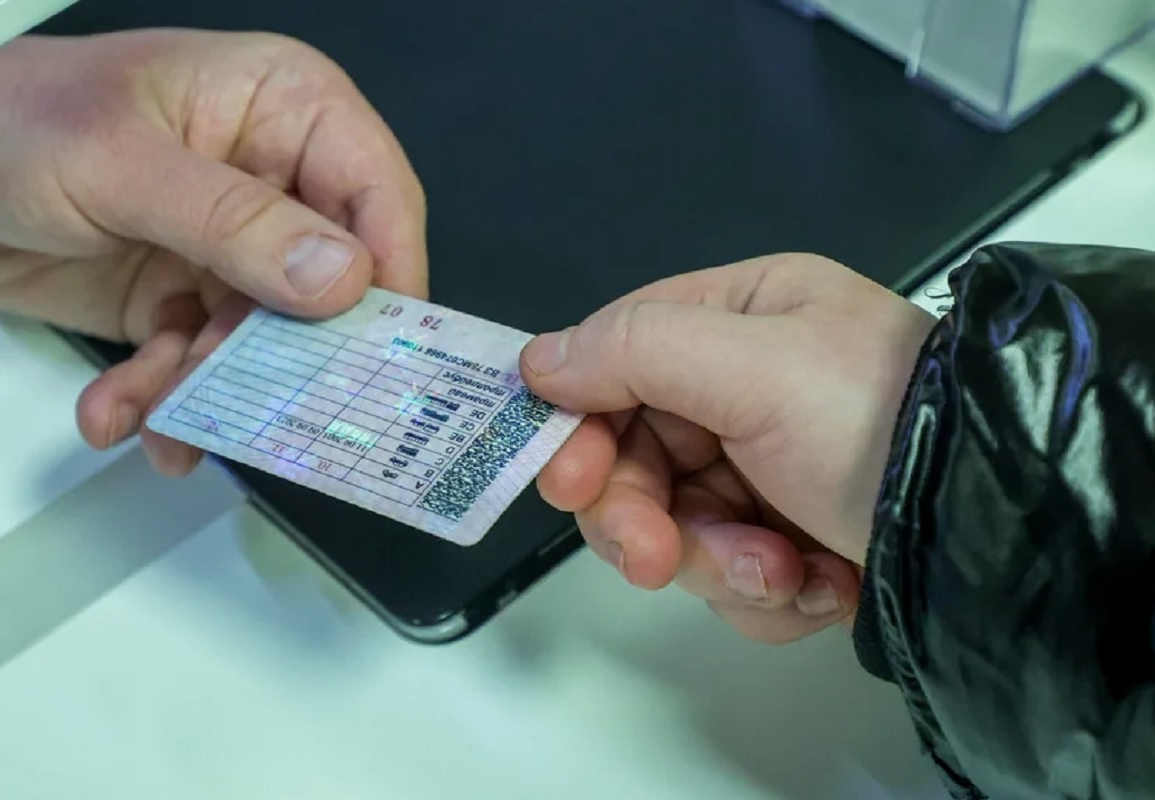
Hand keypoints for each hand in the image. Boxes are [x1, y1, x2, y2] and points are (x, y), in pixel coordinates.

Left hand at [0, 30, 425, 474]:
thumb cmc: (9, 120)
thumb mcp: (119, 165)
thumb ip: (233, 222)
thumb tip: (344, 279)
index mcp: (284, 110)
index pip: (375, 194)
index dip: (391, 276)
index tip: (382, 355)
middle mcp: (273, 180)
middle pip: (329, 285)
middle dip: (290, 356)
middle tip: (273, 417)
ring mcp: (229, 246)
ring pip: (263, 340)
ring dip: (214, 393)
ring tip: (164, 423)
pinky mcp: (183, 297)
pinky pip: (201, 362)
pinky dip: (163, 398)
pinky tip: (120, 415)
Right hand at [522, 255, 934, 642]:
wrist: (995, 526)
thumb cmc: (873, 421)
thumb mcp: (757, 366)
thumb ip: (636, 351)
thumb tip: (533, 363)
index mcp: (741, 318)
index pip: (619, 361)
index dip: (579, 425)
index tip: (569, 483)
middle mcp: (748, 390)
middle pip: (639, 459)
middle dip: (648, 519)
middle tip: (659, 561)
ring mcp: (769, 472)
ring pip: (680, 530)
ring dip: (721, 565)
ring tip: (786, 574)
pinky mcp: (795, 541)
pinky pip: (733, 576)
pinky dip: (767, 594)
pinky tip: (820, 588)